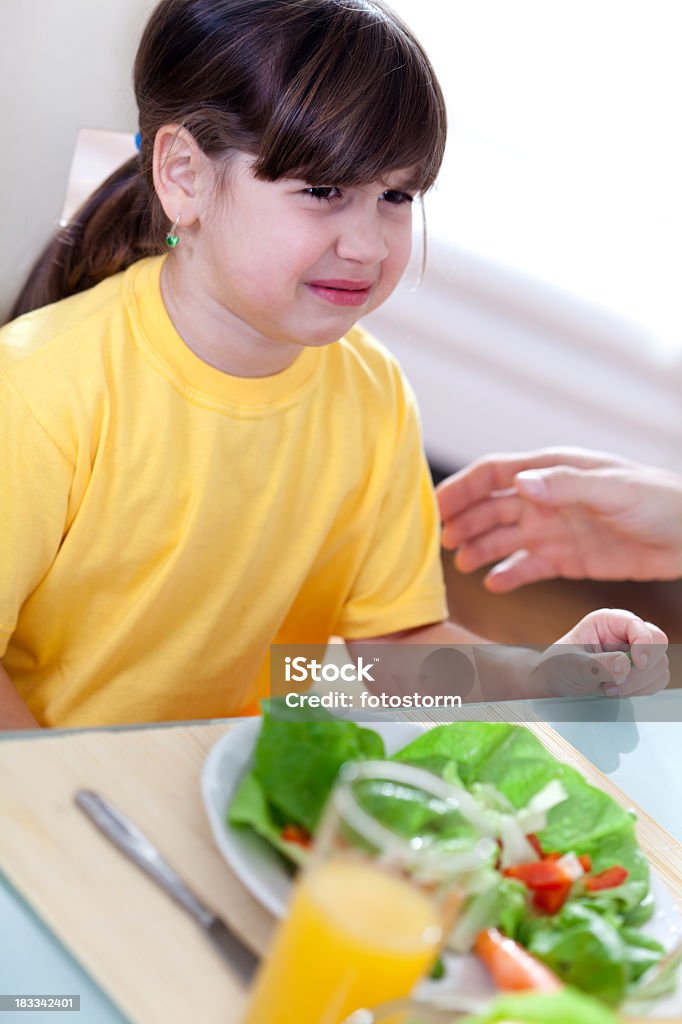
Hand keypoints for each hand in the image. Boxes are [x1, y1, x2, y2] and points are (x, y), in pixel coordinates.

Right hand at [436, 447, 681, 589]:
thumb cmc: (659, 501)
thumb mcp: (613, 489)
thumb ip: (566, 485)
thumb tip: (521, 483)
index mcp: (552, 471)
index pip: (494, 474)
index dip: (462, 488)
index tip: (435, 507)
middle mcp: (547, 498)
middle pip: (491, 507)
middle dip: (463, 521)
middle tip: (441, 543)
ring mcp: (555, 529)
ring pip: (504, 538)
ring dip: (480, 548)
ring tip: (461, 564)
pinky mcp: (567, 558)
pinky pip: (529, 567)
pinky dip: (509, 574)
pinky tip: (494, 583)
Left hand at [536, 609, 668, 698]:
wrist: (556, 683)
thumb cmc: (559, 666)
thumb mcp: (573, 664)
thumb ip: (598, 665)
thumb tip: (624, 666)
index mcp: (608, 621)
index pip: (638, 626)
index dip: (644, 643)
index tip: (636, 663)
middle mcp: (624, 633)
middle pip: (658, 644)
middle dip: (641, 669)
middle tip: (615, 682)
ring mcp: (635, 652)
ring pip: (659, 665)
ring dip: (639, 683)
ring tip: (609, 688)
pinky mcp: (640, 670)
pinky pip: (657, 680)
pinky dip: (642, 690)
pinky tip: (618, 690)